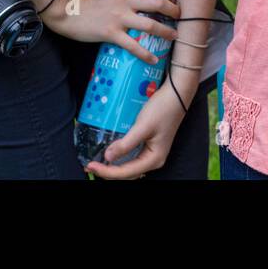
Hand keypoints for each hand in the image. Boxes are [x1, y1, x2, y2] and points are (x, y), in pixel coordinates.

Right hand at [42, 0, 178, 62]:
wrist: (68, 8)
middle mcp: (127, 0)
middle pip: (159, 3)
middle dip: (174, 11)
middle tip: (179, 18)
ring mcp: (120, 17)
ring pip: (151, 25)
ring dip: (166, 32)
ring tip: (173, 36)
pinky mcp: (111, 33)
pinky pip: (133, 45)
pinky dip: (146, 54)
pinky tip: (153, 59)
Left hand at [84, 66, 198, 178]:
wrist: (176, 94)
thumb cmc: (163, 109)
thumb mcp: (142, 126)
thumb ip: (125, 144)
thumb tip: (108, 157)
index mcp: (154, 159)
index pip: (126, 172)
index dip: (106, 171)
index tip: (90, 166)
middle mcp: (153, 159)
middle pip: (127, 173)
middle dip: (108, 172)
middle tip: (90, 165)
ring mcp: (152, 153)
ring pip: (129, 167)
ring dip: (113, 167)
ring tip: (97, 162)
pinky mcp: (149, 145)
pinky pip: (131, 158)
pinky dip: (119, 158)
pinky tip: (110, 153)